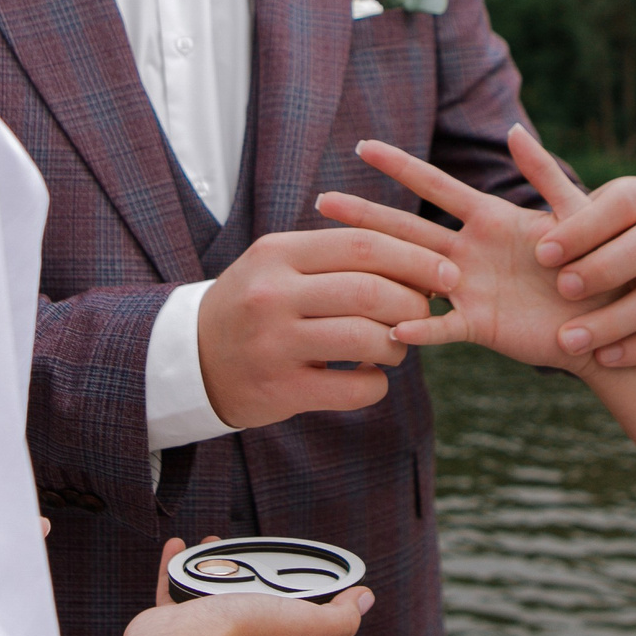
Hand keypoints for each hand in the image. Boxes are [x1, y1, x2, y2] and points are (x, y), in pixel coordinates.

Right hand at [95, 538, 374, 635]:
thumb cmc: (241, 635)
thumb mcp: (304, 622)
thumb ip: (339, 616)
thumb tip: (366, 598)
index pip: (295, 616)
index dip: (299, 591)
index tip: (293, 562)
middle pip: (250, 601)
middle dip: (252, 573)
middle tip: (249, 547)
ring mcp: (202, 635)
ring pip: (210, 595)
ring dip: (213, 566)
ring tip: (212, 541)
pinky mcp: (171, 625)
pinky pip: (174, 589)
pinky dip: (175, 567)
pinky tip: (179, 545)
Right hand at [197, 228, 460, 428]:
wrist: (190, 359)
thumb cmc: (253, 304)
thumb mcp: (279, 265)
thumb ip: (335, 257)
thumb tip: (417, 261)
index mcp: (277, 254)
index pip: (361, 245)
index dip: (414, 258)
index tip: (445, 271)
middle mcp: (272, 295)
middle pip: (369, 291)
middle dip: (414, 303)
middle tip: (429, 312)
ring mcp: (274, 344)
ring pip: (365, 339)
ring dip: (398, 345)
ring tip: (397, 346)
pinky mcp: (280, 390)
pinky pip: (353, 389)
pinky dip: (376, 384)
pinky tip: (369, 378)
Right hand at [318, 126, 635, 370]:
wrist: (614, 321)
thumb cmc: (603, 263)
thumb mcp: (578, 214)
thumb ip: (546, 175)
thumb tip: (515, 130)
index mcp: (492, 218)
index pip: (437, 185)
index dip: (402, 165)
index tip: (364, 146)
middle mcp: (471, 251)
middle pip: (407, 227)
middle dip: (366, 214)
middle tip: (322, 201)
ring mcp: (470, 289)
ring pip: (411, 274)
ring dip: (375, 268)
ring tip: (333, 264)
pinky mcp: (480, 326)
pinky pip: (441, 326)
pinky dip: (415, 326)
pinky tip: (387, 326)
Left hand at [522, 135, 635, 368]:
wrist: (620, 282)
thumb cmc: (585, 239)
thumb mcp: (567, 209)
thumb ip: (543, 175)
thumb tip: (513, 133)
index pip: (621, 205)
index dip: (584, 230)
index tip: (542, 254)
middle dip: (606, 268)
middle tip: (561, 289)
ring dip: (617, 319)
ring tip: (570, 339)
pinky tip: (605, 358)